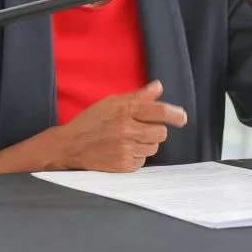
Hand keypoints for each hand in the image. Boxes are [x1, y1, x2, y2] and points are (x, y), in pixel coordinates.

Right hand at [56, 80, 186, 171]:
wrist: (70, 145)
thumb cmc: (92, 121)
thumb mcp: (112, 102)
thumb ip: (137, 96)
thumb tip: (158, 86)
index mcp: (124, 110)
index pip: (158, 111)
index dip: (174, 114)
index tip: (182, 117)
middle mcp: (126, 129)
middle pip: (161, 132)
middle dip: (156, 130)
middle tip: (142, 128)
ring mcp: (125, 148)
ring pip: (153, 147)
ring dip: (146, 143)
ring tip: (128, 139)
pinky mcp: (123, 164)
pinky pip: (143, 161)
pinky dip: (137, 156)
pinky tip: (123, 150)